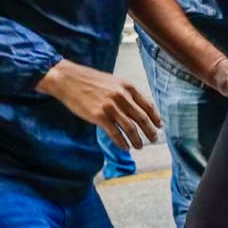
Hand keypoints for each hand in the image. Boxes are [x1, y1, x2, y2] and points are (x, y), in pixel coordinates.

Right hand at [36, 59, 161, 150]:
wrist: (67, 79)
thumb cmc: (90, 81)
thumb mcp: (113, 82)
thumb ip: (126, 94)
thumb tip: (137, 109)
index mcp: (128, 87)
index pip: (147, 105)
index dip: (155, 117)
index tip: (159, 126)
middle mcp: (122, 97)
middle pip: (142, 118)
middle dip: (150, 131)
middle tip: (154, 139)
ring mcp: (110, 107)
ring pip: (131, 128)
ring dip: (137, 140)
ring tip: (139, 146)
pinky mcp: (99, 116)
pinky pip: (115, 133)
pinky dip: (122, 142)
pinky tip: (125, 147)